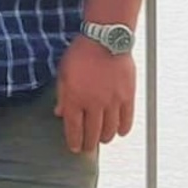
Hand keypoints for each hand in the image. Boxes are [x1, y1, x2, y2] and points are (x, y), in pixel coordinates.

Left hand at [55, 36, 135, 153]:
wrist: (105, 40)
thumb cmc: (81, 53)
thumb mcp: (63, 73)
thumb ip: (62, 95)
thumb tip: (59, 113)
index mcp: (75, 98)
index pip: (74, 128)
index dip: (74, 141)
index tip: (74, 148)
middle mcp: (94, 104)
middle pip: (92, 133)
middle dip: (88, 144)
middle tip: (87, 148)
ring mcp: (112, 102)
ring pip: (110, 130)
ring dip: (105, 138)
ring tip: (102, 139)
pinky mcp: (127, 97)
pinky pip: (127, 120)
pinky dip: (123, 129)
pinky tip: (119, 132)